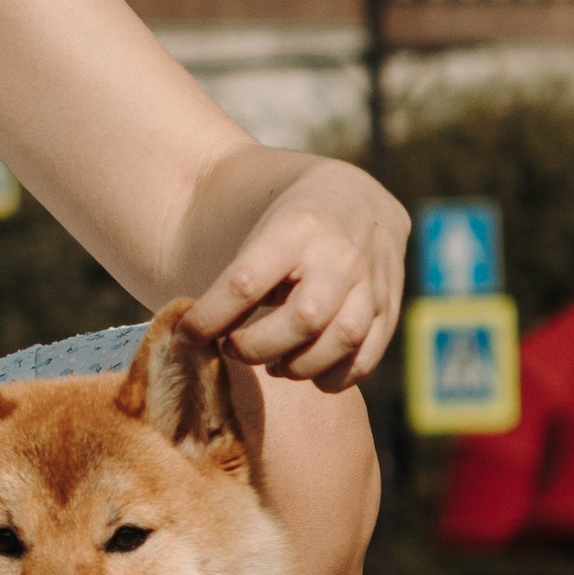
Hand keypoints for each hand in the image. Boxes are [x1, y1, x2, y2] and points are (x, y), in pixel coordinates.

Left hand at [181, 161, 408, 390]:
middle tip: (234, 348)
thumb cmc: (290, 224)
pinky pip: (366, 355)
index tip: (183, 339)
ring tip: (273, 364)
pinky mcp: (390, 306)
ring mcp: (372, 281)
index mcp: (295, 228)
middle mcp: (339, 254)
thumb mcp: (260, 235)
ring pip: (340, 340)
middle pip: (302, 319)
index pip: (245, 283)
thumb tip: (193, 339)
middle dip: (258, 347)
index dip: (208, 319)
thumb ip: (235, 283)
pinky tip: (309, 372)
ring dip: (298, 366)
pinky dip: (333, 376)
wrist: (356, 199)